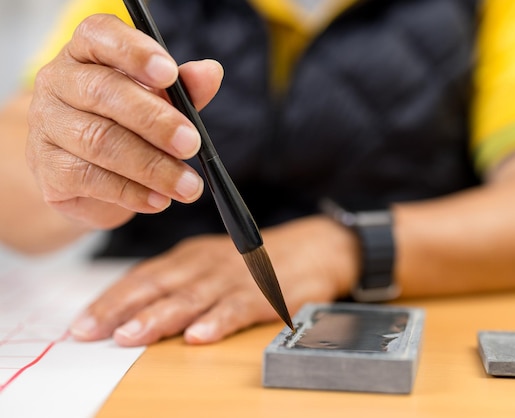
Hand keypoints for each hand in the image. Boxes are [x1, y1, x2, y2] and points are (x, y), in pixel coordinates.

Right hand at [26, 14, 222, 228]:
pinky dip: (132, 192)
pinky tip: (159, 200)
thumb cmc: (126, 124)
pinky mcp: (47, 169)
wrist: (87, 174)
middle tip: (192, 144)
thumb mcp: (160, 101)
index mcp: (86, 51)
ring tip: (187, 185)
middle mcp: (57, 81)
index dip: (134, 51)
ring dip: (151, 166)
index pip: (99, 35)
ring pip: (99, 141)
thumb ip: (184, 89)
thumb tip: (210, 73)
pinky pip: (90, 179)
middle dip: (155, 121)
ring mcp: (47, 126)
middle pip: (102, 92)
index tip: (170, 74)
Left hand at [70, 216, 359, 345]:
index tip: (82, 323)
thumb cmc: (256, 260)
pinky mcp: (266, 291)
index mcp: (191, 257)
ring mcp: (236, 277)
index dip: (111, 299)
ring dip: (160, 317)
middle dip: (121, 309)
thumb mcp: (212, 265)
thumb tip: (132, 312)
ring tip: (131, 336)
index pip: (144, 276)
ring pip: (192, 298)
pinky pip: (239, 308)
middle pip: (159, 286)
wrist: (316, 247)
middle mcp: (208, 263)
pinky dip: (219, 321)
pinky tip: (200, 336)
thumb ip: (179, 284)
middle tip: (90, 332)